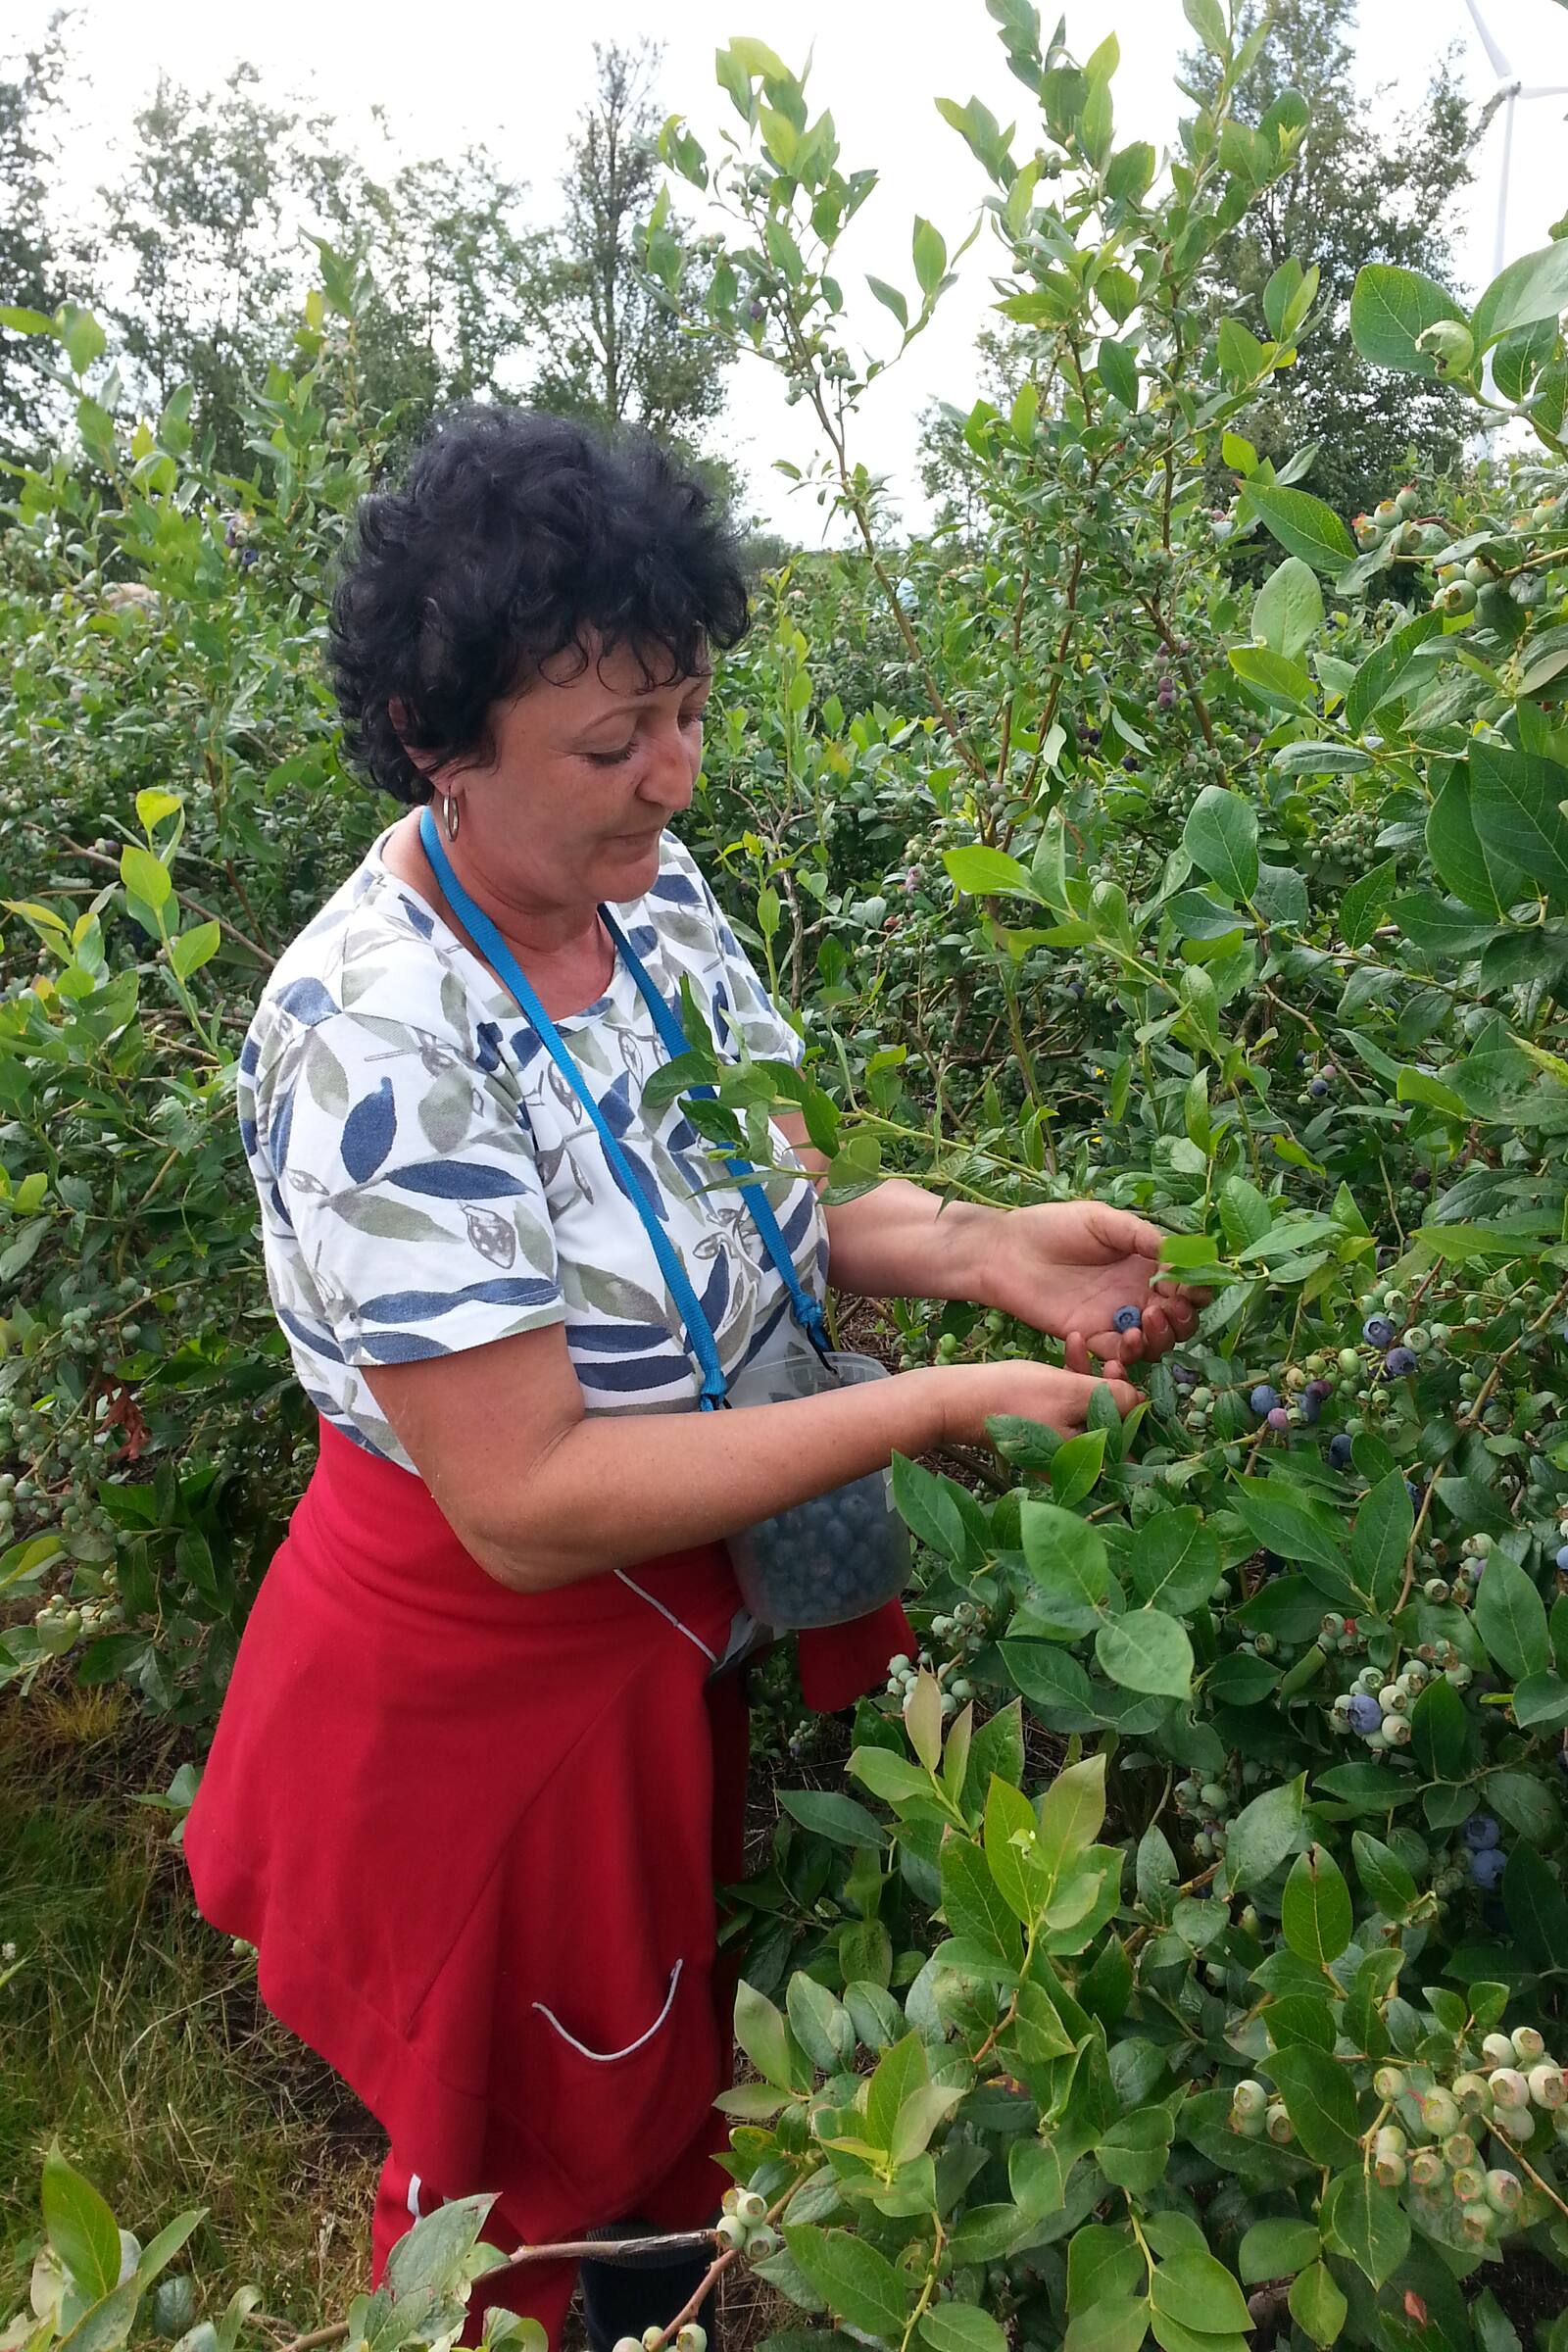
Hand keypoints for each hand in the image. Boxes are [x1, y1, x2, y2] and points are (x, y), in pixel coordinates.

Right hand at [936, 1360, 1140, 1449]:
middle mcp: (1075, 1462)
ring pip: (1088, 1406)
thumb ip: (1114, 1398)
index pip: (1127, 1435)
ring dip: (1090, 1374)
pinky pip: (1067, 1404)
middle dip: (1110, 1382)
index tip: (1124, 1370)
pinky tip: (1070, 1346)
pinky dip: (1070, 1379)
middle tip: (1108, 1354)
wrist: (958, 1399)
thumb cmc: (1014, 1396)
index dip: (1132, 1400)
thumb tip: (1141, 1401)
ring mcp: (1057, 1446)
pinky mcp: (1043, 1430)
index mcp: (1086, 1463)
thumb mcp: (1071, 1392)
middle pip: (1109, 1419)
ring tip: (1081, 1342)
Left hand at [975, 1201, 1208, 1374]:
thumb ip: (1141, 1236)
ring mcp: (1115, 1318)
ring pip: (1156, 1342)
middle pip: (1179, 1319)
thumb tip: (1180, 1254)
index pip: (1186, 1283)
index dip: (1196, 1287)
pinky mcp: (1092, 1339)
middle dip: (1185, 1316)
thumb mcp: (1102, 1220)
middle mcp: (1136, 1294)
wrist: (1006, 1252)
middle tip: (1170, 1305)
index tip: (1190, 1284)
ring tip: (1149, 1318)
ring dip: (1163, 1336)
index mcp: (1145, 1262)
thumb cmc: (1053, 1227)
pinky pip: (1121, 1356)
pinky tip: (1126, 1337)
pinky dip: (1131, 1353)